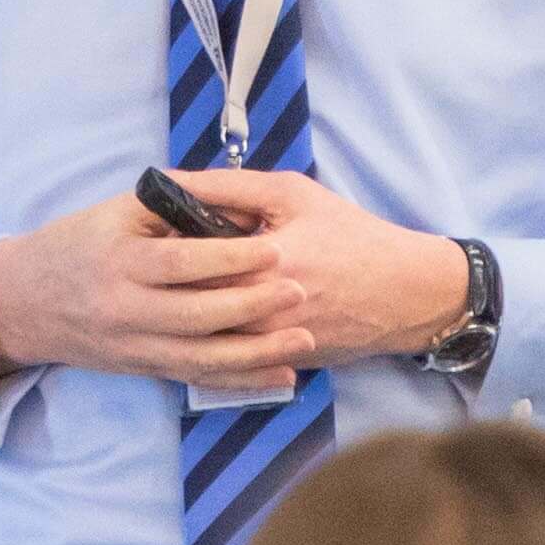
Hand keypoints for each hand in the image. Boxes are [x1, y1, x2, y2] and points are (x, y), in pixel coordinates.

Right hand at [0, 192, 318, 383]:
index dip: (230, 256)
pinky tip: (281, 376)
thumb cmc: (76, 245)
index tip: (274, 247)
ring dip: (258, 353)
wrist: (25, 302)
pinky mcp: (146, 368)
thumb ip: (169, 208)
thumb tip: (229, 206)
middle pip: (198, 314)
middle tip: (299, 291)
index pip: (181, 262)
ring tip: (304, 341)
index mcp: (119, 261)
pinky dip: (243, 380)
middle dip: (253, 305)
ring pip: (204, 357)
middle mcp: (126, 310)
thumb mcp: (114, 213)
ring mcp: (136, 346)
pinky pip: (199, 378)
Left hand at [162, 167, 475, 369]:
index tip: (140, 233)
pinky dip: (205, 336)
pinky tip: (196, 314)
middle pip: (185, 302)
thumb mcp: (291, 194)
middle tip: (142, 264)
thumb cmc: (349, 234)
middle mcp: (259, 312)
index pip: (183, 262)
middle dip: (162, 284)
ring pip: (200, 334)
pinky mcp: (275, 364)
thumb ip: (227, 186)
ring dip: (179, 313)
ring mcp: (266, 345)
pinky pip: (224, 355)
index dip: (156, 247)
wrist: (404, 293)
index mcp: (260, 264)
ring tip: (167, 288)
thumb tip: (170, 180)